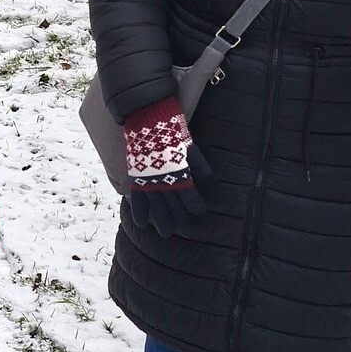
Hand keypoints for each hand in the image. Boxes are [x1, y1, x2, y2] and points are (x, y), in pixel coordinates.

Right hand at [123, 95, 212, 233]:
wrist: (148, 117)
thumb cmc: (174, 131)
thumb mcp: (192, 148)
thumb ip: (202, 168)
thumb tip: (215, 184)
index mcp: (180, 172)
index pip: (189, 197)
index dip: (195, 207)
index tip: (200, 212)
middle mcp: (164, 180)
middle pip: (173, 207)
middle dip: (179, 220)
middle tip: (184, 232)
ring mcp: (148, 179)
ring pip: (156, 207)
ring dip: (161, 222)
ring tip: (165, 234)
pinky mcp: (136, 176)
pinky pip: (136, 198)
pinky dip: (138, 212)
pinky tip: (142, 224)